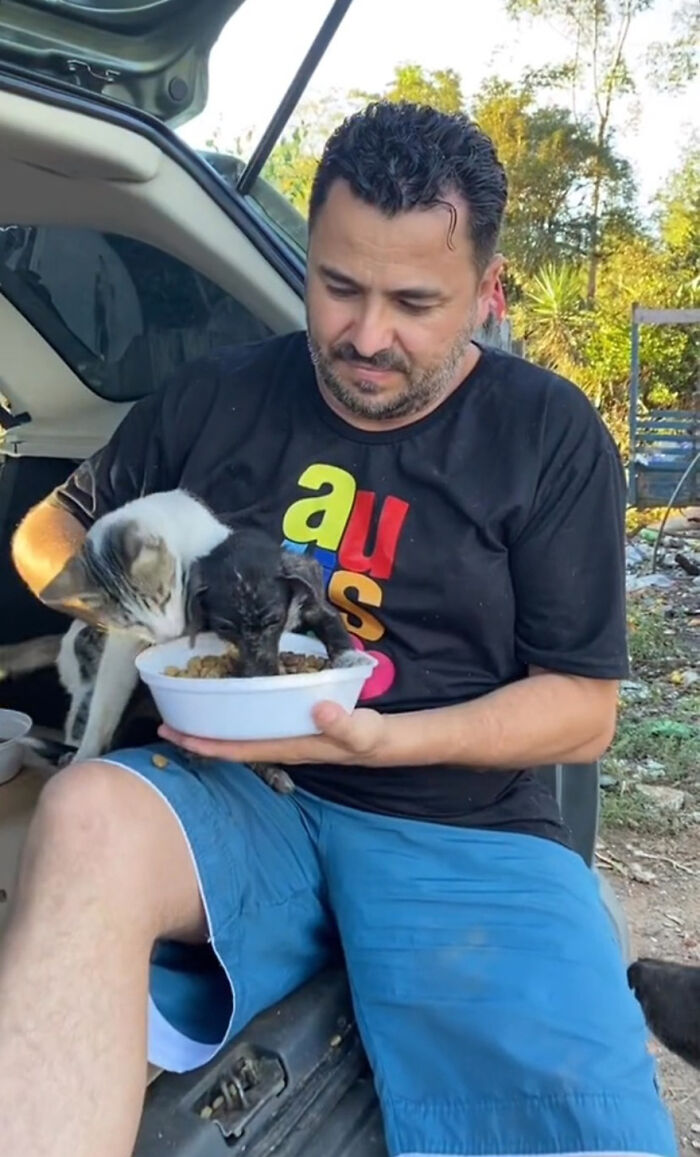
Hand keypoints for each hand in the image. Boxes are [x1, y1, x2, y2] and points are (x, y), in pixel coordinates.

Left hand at [157, 701, 390, 766]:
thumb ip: (340, 722)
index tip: (177, 736)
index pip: (238, 750)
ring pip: (238, 738)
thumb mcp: (360, 730)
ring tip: (184, 714)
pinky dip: (232, 718)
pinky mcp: (289, 729)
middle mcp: (279, 746)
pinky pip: (252, 728)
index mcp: (288, 747)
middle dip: (196, 738)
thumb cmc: (368, 738)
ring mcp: (283, 739)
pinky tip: (225, 706)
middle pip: (229, 746)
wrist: (380, 744)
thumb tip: (316, 710)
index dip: (206, 744)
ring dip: (211, 729)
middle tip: (163, 726)